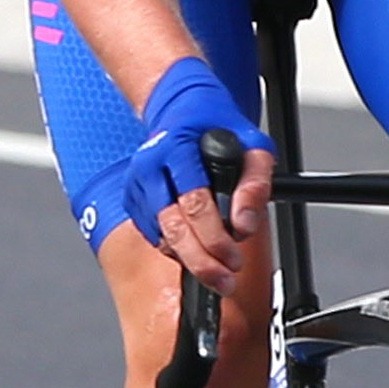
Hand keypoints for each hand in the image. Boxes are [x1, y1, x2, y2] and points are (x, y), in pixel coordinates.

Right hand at [119, 57, 265, 288]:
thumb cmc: (216, 124)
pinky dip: (176, 250)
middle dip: (201, 260)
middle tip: (225, 280)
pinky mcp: (134, 199)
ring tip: (218, 273)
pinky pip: (153, 235)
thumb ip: (255, 183)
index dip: (215, 236)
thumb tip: (243, 225)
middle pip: (172, 225)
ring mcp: (138, 184)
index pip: (194, 201)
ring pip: (161, 235)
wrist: (180, 107)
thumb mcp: (252, 144)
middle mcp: (150, 166)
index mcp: (176, 147)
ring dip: (190, 260)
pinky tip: (198, 252)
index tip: (234, 257)